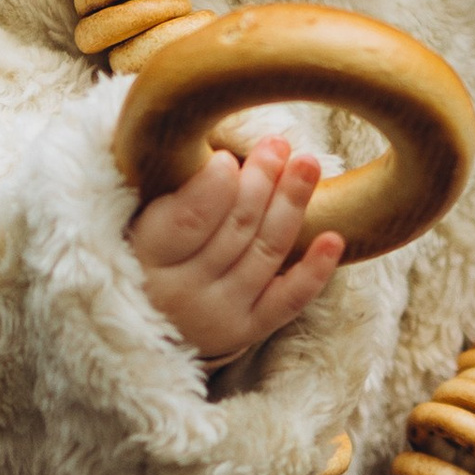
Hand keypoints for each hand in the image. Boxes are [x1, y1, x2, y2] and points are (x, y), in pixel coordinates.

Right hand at [127, 133, 344, 369]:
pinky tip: (333, 238)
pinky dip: (314, 271)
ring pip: (265, 252)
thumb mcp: (142, 219)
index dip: (213, 188)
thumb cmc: (152, 251)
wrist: (149, 323)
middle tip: (278, 144)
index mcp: (148, 255)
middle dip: (262, 180)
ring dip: (291, 204)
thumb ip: (174, 189)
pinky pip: (287, 300)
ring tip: (307, 164)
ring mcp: (218, 314)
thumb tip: (224, 151)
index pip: (187, 220)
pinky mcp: (248, 329)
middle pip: (235, 228)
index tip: (228, 157)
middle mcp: (182, 291)